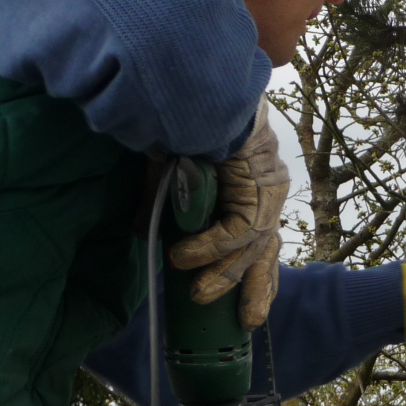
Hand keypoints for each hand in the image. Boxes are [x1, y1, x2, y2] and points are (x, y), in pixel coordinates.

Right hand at [167, 97, 288, 328]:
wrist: (195, 83)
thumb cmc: (184, 118)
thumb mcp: (169, 169)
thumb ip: (160, 202)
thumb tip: (137, 233)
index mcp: (252, 186)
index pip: (259, 236)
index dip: (255, 271)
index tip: (248, 305)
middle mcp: (266, 189)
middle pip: (268, 250)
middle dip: (257, 288)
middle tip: (246, 323)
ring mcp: (267, 187)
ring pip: (253, 246)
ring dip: (222, 274)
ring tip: (195, 294)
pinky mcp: (259, 183)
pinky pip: (237, 230)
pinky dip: (208, 248)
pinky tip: (181, 257)